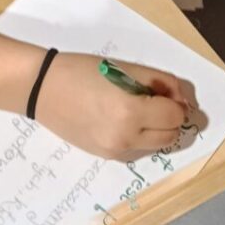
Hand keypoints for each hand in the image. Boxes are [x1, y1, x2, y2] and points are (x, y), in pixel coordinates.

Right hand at [34, 53, 188, 161]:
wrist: (43, 89)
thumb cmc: (83, 71)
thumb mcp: (126, 68)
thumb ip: (160, 82)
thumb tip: (181, 100)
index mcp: (131, 112)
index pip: (176, 116)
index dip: (176, 102)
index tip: (165, 92)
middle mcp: (126, 138)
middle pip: (171, 136)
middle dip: (170, 118)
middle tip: (154, 100)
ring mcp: (115, 151)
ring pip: (156, 146)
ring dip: (156, 130)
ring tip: (137, 111)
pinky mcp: (105, 156)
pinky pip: (136, 151)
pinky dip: (139, 138)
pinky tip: (122, 121)